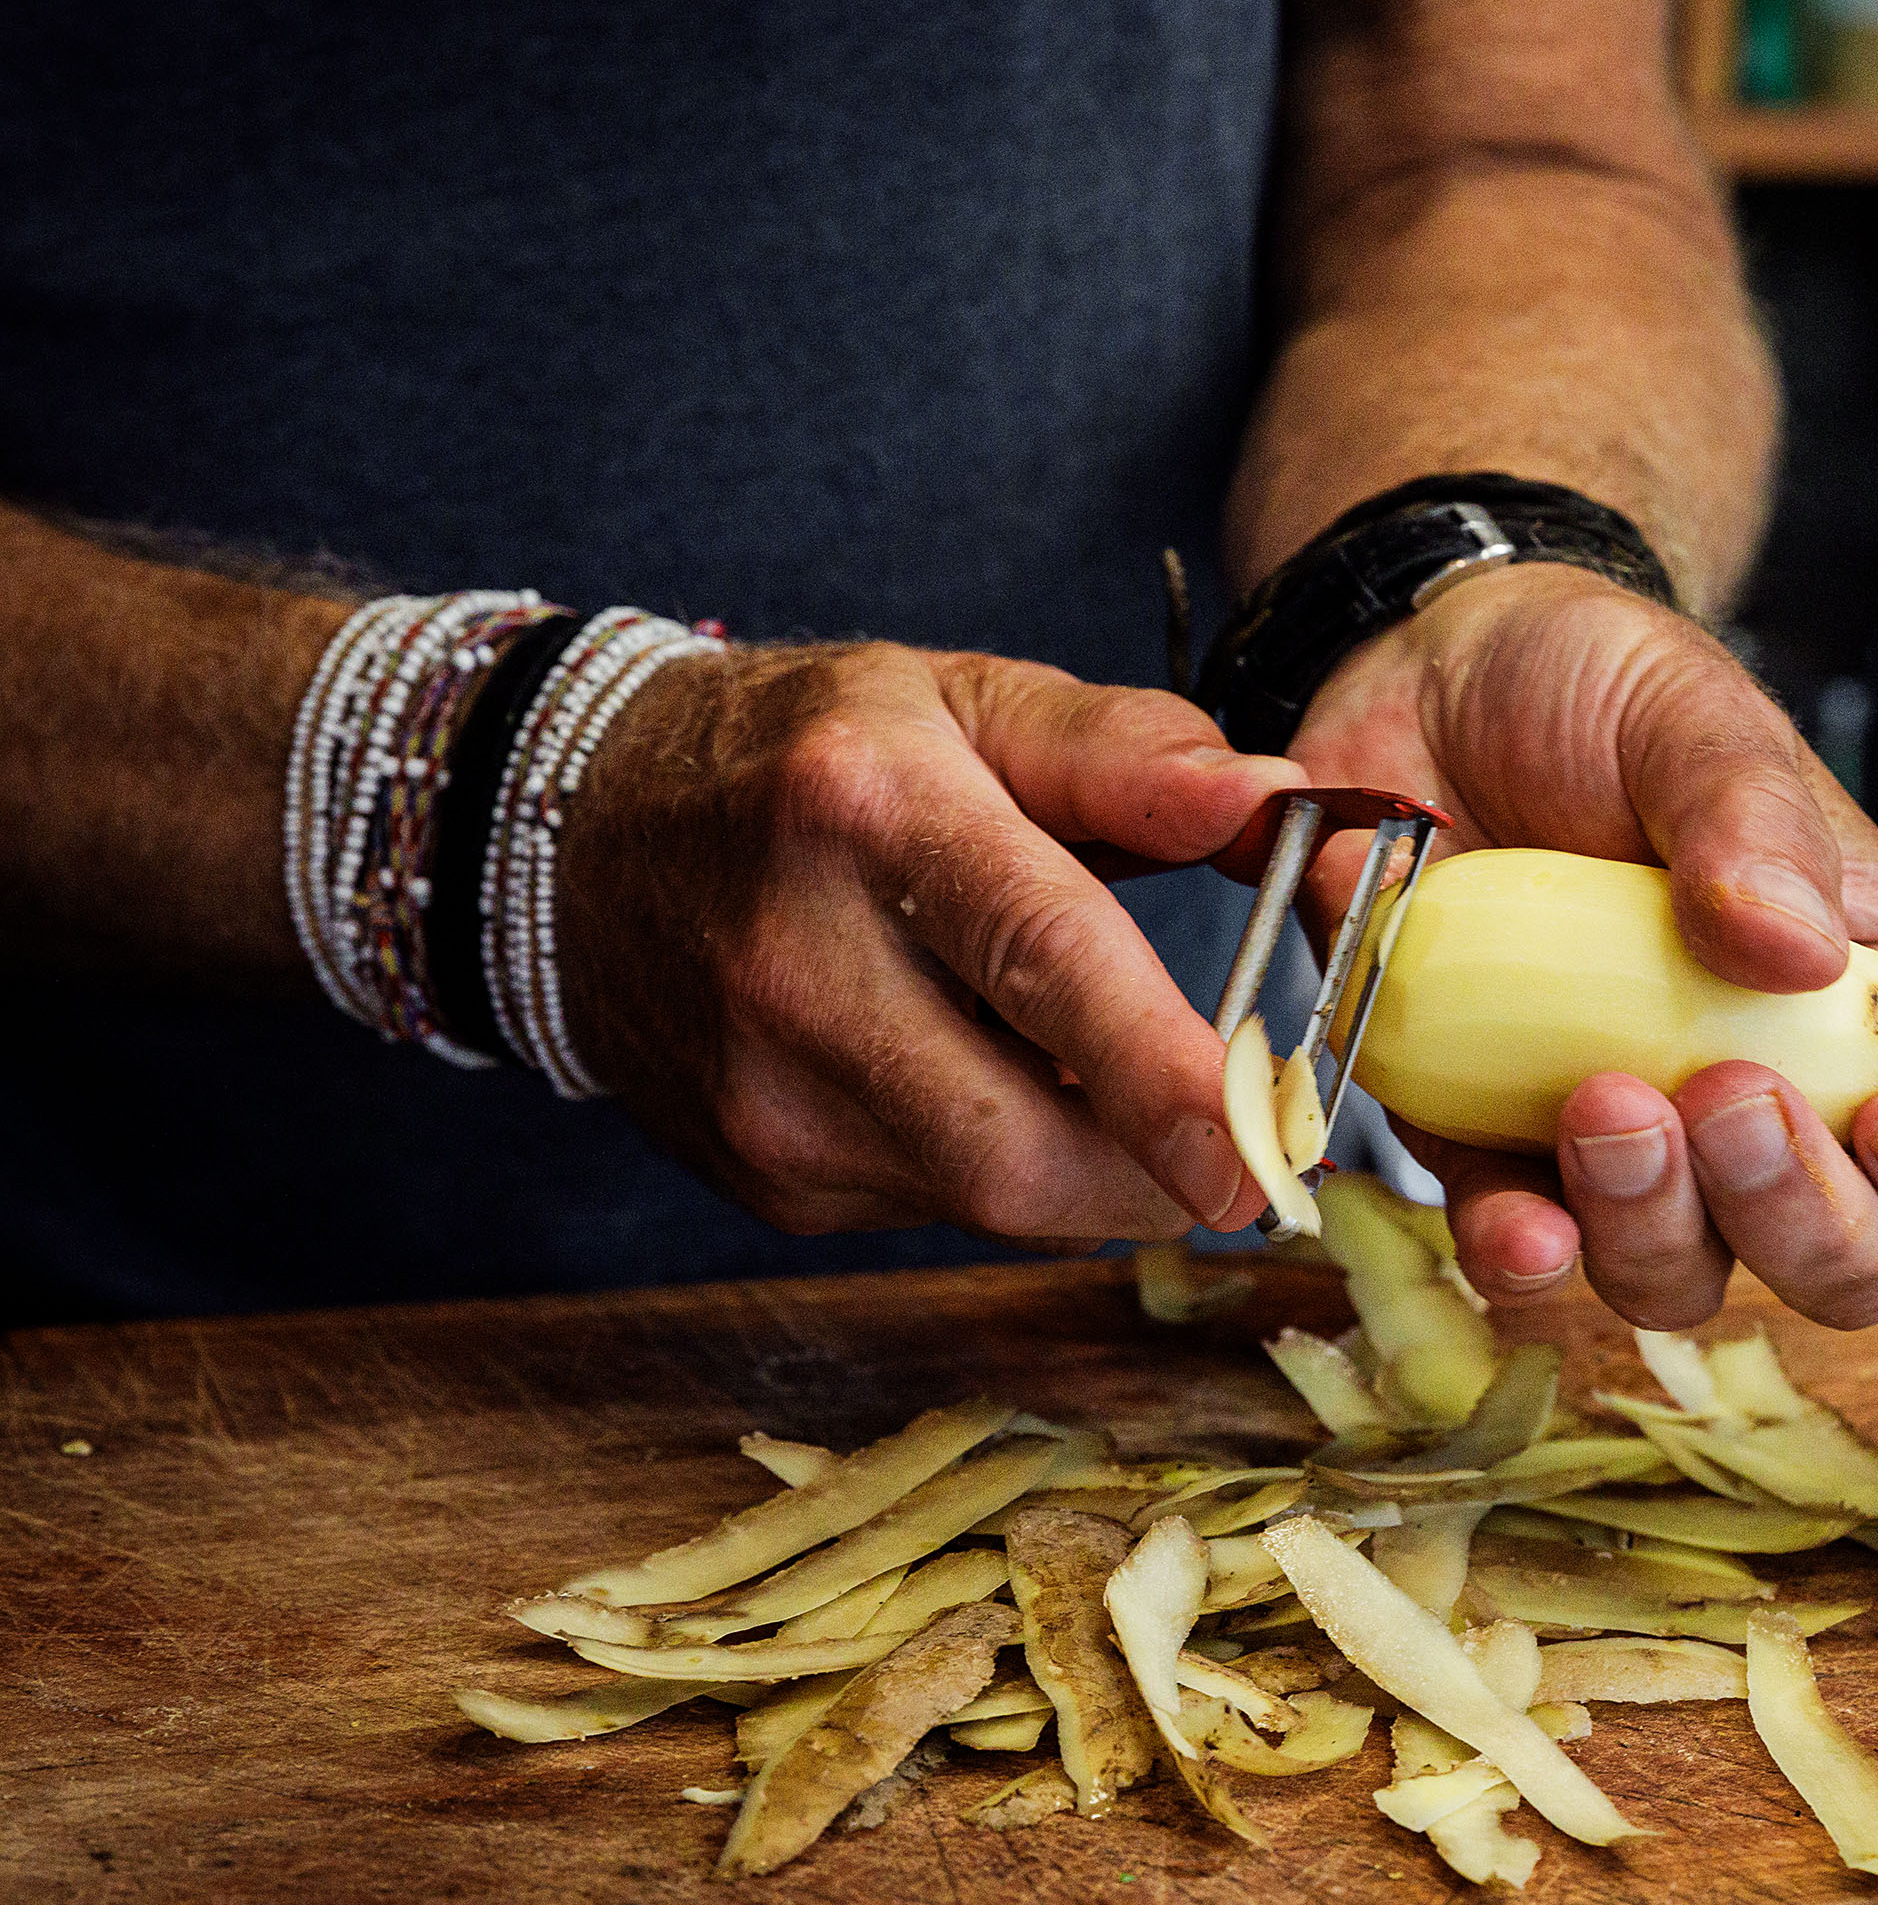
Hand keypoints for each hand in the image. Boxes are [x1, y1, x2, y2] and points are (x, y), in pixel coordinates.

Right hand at [558, 642, 1303, 1246]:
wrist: (579, 832)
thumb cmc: (811, 754)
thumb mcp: (965, 699)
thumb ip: (1126, 751)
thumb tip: (1271, 801)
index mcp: (868, 811)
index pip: (1037, 957)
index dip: (1158, 1070)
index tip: (1257, 1151)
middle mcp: (796, 968)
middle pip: (1015, 1146)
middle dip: (1157, 1167)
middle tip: (1240, 1129)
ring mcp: (763, 1096)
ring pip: (991, 1195)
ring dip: (1087, 1159)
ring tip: (1089, 1059)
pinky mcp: (764, 1179)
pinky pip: (939, 1205)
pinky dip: (1004, 1159)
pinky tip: (979, 1075)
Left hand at [1289, 565, 1877, 1330]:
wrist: (1426, 679)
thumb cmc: (1601, 692)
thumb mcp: (1694, 713)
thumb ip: (1752, 816)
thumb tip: (1794, 950)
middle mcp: (1781, 1102)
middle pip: (1854, 1263)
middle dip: (1801, 1219)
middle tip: (1724, 1096)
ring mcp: (1641, 1145)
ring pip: (1689, 1282)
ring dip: (1657, 1232)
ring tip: (1600, 1104)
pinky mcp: (1501, 1149)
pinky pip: (1529, 1259)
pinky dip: (1525, 1259)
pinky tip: (1515, 1216)